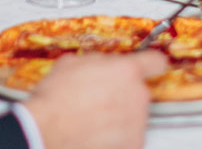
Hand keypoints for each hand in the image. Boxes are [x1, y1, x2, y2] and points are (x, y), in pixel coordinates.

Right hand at [23, 51, 167, 148]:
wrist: (45, 132)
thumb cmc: (55, 100)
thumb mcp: (71, 64)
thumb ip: (98, 61)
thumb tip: (105, 63)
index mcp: (126, 71)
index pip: (155, 61)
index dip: (151, 63)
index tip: (150, 67)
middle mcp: (137, 96)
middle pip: (139, 92)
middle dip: (123, 95)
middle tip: (100, 100)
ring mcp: (137, 123)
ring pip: (134, 115)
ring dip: (119, 117)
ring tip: (93, 120)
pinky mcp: (133, 145)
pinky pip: (129, 137)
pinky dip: (117, 137)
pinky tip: (96, 135)